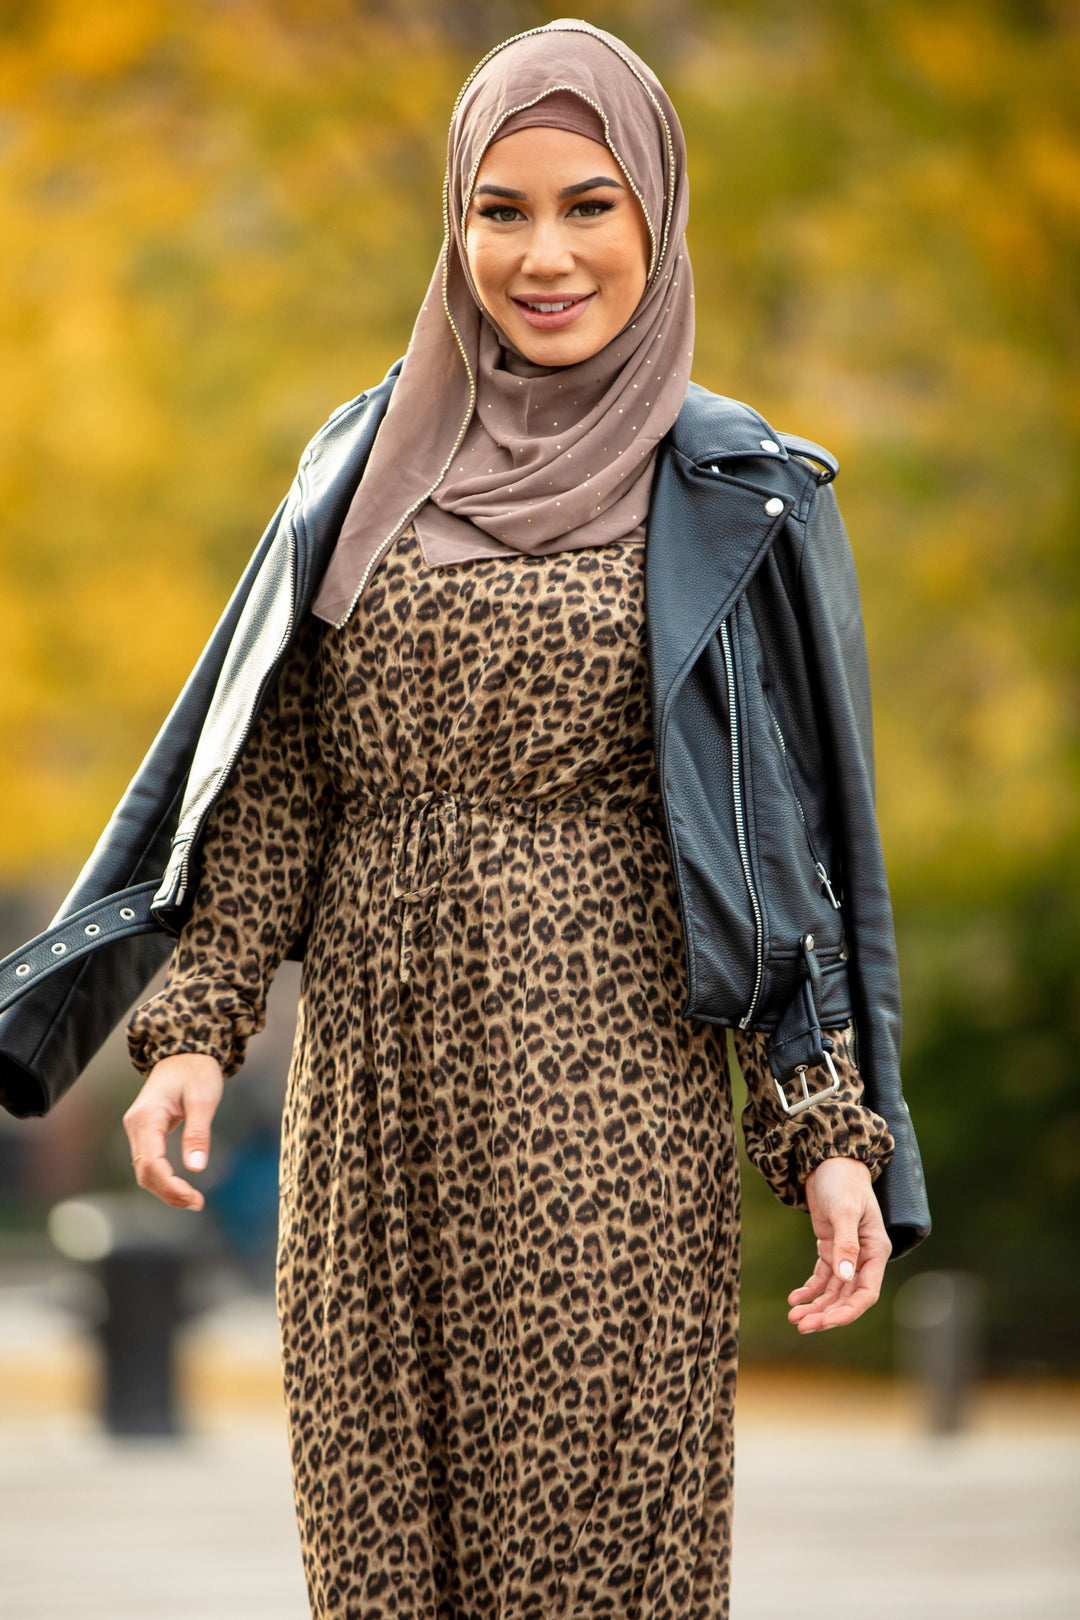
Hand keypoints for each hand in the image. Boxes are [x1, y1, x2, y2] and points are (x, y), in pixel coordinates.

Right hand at [122, 1052, 224, 1210]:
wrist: (184, 1052)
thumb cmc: (196, 1071)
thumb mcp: (203, 1098)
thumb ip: (198, 1132)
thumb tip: (196, 1167)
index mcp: (147, 1117)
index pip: (150, 1163)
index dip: (169, 1185)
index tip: (193, 1197)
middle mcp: (136, 1125)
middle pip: (144, 1172)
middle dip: (168, 1192)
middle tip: (197, 1203)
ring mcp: (138, 1129)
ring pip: (144, 1170)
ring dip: (165, 1188)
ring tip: (193, 1200)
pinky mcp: (146, 1132)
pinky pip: (149, 1162)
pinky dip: (164, 1178)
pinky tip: (182, 1186)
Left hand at [787, 1156, 889, 1332]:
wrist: (830, 1161)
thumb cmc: (843, 1182)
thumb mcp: (844, 1210)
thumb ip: (845, 1244)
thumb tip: (845, 1277)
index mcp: (876, 1250)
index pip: (866, 1292)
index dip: (848, 1311)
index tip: (827, 1323)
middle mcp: (863, 1257)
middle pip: (847, 1296)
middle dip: (826, 1313)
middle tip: (801, 1325)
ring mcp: (846, 1255)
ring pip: (833, 1290)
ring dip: (815, 1305)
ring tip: (793, 1316)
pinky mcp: (830, 1248)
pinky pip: (821, 1277)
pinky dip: (809, 1289)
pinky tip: (794, 1298)